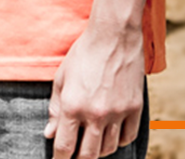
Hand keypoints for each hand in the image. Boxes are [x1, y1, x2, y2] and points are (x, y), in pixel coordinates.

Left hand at [47, 19, 144, 158]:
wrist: (113, 37)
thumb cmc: (83, 56)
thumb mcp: (61, 80)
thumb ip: (55, 110)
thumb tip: (50, 135)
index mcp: (73, 107)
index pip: (65, 146)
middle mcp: (96, 114)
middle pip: (89, 155)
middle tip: (75, 156)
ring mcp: (118, 113)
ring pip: (109, 149)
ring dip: (99, 152)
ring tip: (91, 146)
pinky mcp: (135, 109)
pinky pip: (128, 137)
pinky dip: (118, 142)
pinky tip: (111, 137)